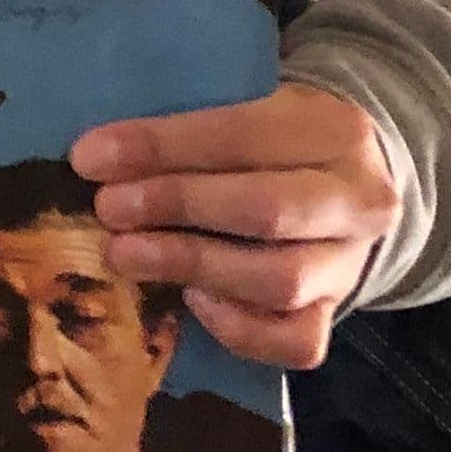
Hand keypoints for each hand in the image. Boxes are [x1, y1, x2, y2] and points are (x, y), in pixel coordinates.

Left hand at [72, 79, 399, 368]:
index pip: (243, 135)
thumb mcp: (245, 111)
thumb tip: (96, 156)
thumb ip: (186, 129)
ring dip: (191, 266)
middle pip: (266, 211)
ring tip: (125, 254)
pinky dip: (239, 329)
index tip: (90, 157)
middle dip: (176, 207)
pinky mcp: (336, 314)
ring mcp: (352, 264)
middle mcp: (360, 200)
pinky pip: (296, 340)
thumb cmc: (267, 142)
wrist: (339, 184)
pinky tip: (191, 302)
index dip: (161, 147)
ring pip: (280, 280)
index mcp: (333, 129)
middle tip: (108, 208)